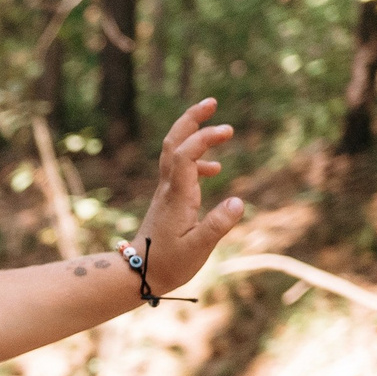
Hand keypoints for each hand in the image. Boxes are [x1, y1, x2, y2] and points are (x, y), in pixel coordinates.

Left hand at [130, 98, 243, 293]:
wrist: (138, 273)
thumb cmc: (168, 264)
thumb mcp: (198, 248)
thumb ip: (218, 225)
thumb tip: (239, 201)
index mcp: (177, 195)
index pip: (185, 154)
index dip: (204, 138)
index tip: (226, 130)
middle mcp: (169, 187)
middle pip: (172, 142)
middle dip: (191, 119)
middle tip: (211, 102)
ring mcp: (166, 192)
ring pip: (174, 152)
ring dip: (193, 134)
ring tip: (220, 127)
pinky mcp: (168, 199)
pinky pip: (180, 169)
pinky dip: (197, 160)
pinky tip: (216, 169)